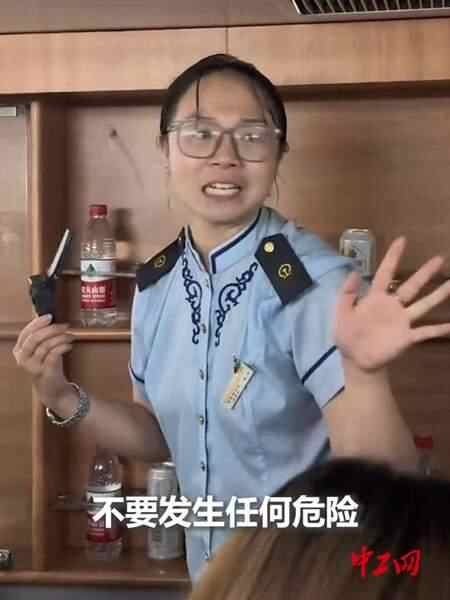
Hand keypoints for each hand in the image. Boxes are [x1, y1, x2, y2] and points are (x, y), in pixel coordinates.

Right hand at [13, 314, 73, 403]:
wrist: (51, 388)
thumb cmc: (47, 364)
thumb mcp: (41, 348)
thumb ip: (42, 335)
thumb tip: (48, 317)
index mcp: (19, 350)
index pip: (26, 332)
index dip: (38, 323)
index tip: (50, 316)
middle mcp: (22, 358)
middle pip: (35, 338)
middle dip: (52, 329)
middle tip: (65, 326)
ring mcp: (32, 366)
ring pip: (46, 345)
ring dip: (61, 338)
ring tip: (70, 336)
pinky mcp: (44, 372)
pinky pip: (54, 354)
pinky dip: (63, 347)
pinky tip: (70, 346)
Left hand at [334, 237, 449, 371]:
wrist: (355, 360)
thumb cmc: (347, 336)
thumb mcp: (341, 313)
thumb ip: (346, 293)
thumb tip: (353, 271)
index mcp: (375, 298)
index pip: (385, 273)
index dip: (393, 257)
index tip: (402, 240)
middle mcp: (393, 306)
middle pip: (411, 286)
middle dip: (425, 273)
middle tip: (440, 258)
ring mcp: (402, 321)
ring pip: (423, 305)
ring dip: (438, 295)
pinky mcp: (407, 337)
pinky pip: (426, 332)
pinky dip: (439, 329)